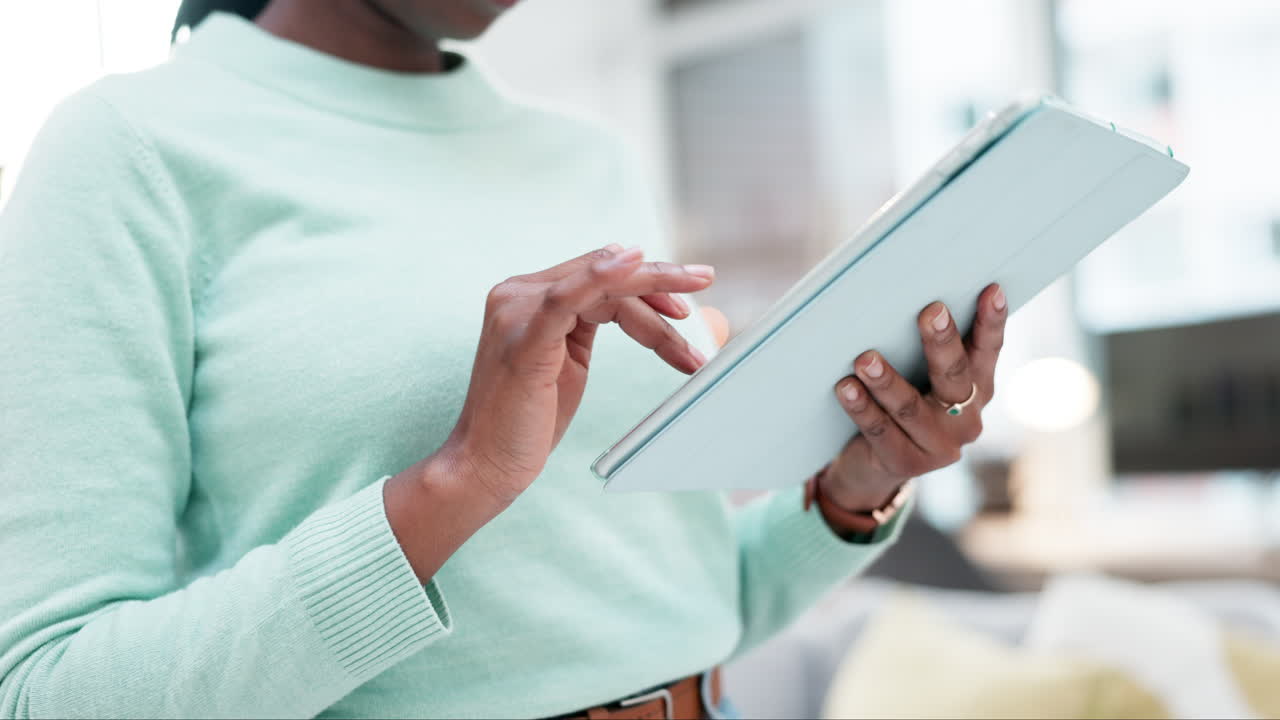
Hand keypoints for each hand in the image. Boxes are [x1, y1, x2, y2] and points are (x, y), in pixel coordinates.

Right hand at [440, 244, 714, 506]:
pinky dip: (603, 275)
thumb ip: (594, 324)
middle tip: (704, 280)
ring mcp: (516, 311)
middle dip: (659, 280)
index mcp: (528, 298)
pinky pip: (568, 296)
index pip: (597, 275)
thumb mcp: (569, 363)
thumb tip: (644, 303)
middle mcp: (518, 295)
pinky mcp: (523, 336)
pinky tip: (635, 264)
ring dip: (654, 294)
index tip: (684, 305)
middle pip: (604, 274)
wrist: (484, 465)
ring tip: (692, 316)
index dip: (646, 284)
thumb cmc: (527, 422)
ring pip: (599, 284)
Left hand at [820, 284, 1007, 511]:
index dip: (992, 322)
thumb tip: (905, 294)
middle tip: (931, 311)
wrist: (875, 466)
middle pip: (954, 376)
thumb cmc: (901, 404)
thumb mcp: (921, 379)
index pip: (988, 351)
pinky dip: (861, 407)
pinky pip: (879, 430)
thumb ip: (924, 350)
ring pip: (910, 407)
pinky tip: (845, 388)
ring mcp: (938, 446)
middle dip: (942, 342)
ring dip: (886, 381)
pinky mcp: (906, 463)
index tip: (990, 289)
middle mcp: (966, 420)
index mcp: (978, 390)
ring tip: (865, 359)